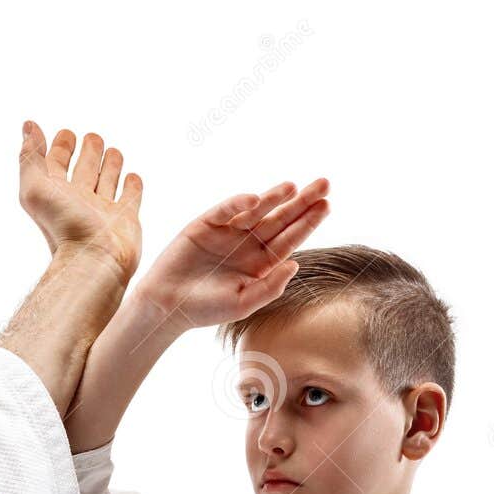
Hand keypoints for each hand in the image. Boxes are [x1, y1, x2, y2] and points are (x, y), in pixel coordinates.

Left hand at [18, 123, 143, 281]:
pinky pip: (130, 197)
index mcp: (57, 192)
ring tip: (113, 151)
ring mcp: (104, 210)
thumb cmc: (64, 227)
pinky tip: (132, 177)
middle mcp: (80, 200)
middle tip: (92, 137)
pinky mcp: (126, 219)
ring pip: (107, 180)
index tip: (67, 133)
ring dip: (110, 165)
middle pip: (85, 169)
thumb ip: (30, 157)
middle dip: (88, 152)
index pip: (58, 163)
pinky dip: (131, 185)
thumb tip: (28, 126)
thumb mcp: (35, 188)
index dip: (60, 146)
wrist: (95, 259)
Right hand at [134, 177, 330, 336]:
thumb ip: (270, 287)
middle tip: (324, 184)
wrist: (166, 305)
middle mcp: (248, 244)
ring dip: (275, 197)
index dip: (308, 222)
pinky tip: (255, 199)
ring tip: (294, 187)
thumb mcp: (242, 303)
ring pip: (257, 210)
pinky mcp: (206, 224)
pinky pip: (226, 210)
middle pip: (280, 219)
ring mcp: (228, 232)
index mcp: (261, 263)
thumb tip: (294, 264)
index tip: (326, 206)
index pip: (290, 239)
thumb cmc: (206, 309)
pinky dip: (239, 203)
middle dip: (302, 202)